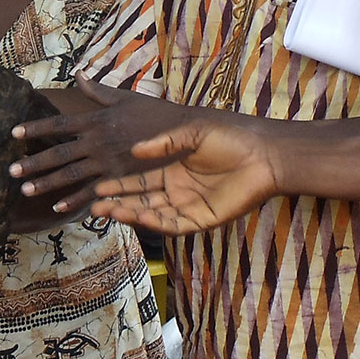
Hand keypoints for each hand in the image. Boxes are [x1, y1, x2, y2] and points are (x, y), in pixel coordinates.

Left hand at [8, 80, 209, 212]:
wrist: (183, 133)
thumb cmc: (153, 113)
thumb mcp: (124, 98)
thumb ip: (97, 91)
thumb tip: (77, 74)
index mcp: (96, 120)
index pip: (59, 124)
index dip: (36, 128)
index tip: (14, 132)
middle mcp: (98, 141)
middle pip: (59, 152)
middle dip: (33, 162)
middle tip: (10, 169)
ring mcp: (107, 162)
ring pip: (71, 174)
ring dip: (47, 182)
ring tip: (24, 189)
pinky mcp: (120, 178)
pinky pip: (93, 191)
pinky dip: (75, 200)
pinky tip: (57, 207)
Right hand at [80, 115, 280, 233]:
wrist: (263, 155)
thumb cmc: (231, 139)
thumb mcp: (193, 134)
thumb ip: (164, 143)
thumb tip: (135, 150)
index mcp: (174, 172)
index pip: (140, 183)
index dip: (119, 186)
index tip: (98, 186)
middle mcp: (178, 192)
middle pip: (141, 202)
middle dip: (118, 203)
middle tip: (95, 205)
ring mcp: (190, 207)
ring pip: (154, 215)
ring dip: (131, 214)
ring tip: (109, 211)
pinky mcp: (203, 220)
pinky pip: (175, 224)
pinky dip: (156, 222)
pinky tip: (139, 216)